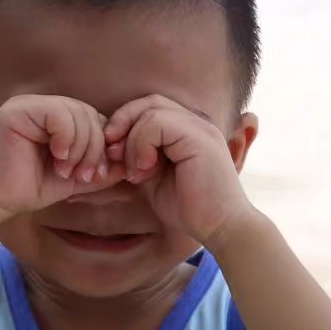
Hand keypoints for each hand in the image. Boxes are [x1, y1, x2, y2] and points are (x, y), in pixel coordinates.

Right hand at [0, 95, 126, 222]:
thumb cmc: (34, 186)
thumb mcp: (76, 176)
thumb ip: (102, 167)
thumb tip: (130, 164)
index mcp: (58, 116)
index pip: (95, 119)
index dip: (103, 146)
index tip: (98, 175)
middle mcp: (44, 105)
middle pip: (89, 114)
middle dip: (95, 149)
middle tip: (86, 175)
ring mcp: (29, 104)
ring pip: (77, 114)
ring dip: (81, 148)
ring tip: (68, 171)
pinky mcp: (17, 110)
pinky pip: (58, 115)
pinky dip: (66, 139)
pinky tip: (58, 158)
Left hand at [103, 96, 253, 242]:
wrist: (219, 227)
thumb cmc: (189, 208)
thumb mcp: (154, 177)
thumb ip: (138, 156)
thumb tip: (111, 145)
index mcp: (188, 129)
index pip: (150, 107)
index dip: (125, 123)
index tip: (112, 153)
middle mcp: (197, 122)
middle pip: (150, 101)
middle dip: (122, 123)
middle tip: (112, 153)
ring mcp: (200, 127)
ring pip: (151, 111)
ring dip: (132, 141)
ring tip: (135, 172)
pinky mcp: (199, 138)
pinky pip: (158, 124)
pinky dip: (142, 145)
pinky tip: (145, 170)